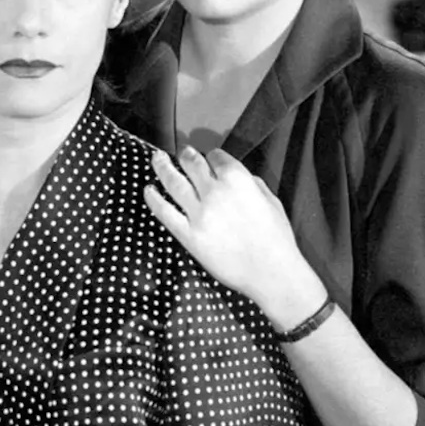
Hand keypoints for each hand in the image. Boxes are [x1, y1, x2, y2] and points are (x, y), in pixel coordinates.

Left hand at [144, 146, 325, 328]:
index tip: (210, 160)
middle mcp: (214, 191)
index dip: (212, 157)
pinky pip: (164, 212)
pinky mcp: (187, 234)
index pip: (217, 157)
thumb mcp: (270, 200)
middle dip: (186, 155)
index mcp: (237, 179)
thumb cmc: (276, 239)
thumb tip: (240, 178)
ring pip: (173, 181)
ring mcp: (198, 213)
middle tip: (182, 153)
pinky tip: (148, 190)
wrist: (271, 272)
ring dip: (162, 166)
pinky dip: (154, 199)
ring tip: (156, 158)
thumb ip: (252, 184)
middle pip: (192, 163)